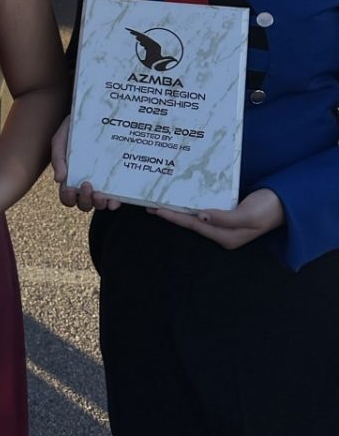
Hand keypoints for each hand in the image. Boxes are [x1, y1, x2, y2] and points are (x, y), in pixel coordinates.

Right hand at [51, 115, 121, 211]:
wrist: (92, 112)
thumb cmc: (73, 127)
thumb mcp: (61, 139)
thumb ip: (58, 158)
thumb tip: (59, 179)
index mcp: (70, 176)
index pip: (67, 197)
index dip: (68, 199)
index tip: (71, 190)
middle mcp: (86, 182)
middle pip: (84, 204)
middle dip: (85, 201)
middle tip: (88, 186)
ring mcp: (102, 181)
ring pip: (99, 204)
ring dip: (99, 204)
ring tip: (101, 194)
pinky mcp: (117, 178)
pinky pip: (117, 196)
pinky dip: (115, 202)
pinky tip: (115, 198)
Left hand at [150, 188, 284, 248]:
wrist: (286, 203)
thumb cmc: (268, 209)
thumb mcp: (248, 215)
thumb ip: (225, 218)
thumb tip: (201, 217)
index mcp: (226, 237)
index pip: (193, 225)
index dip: (173, 217)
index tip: (156, 209)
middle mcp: (222, 233)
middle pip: (190, 222)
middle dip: (170, 214)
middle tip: (149, 204)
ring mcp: (224, 224)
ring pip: (195, 216)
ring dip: (179, 209)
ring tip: (160, 200)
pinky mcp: (228, 215)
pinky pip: (204, 210)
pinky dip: (191, 204)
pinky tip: (182, 198)